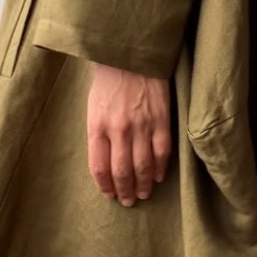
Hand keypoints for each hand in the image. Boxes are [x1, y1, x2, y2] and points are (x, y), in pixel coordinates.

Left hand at [86, 64, 171, 205]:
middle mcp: (119, 130)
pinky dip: (160, 168)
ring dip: (143, 185)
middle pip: (122, 172)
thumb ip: (99, 134)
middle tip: (128, 201)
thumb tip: (106, 162)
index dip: (105, 186)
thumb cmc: (108, 80)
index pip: (100, 168)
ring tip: (144, 194)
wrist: (131, 55)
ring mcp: (142, 126)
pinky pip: (162, 152)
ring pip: (143, 167)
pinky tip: (158, 176)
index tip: (110, 195)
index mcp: (97, 127)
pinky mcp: (161, 120)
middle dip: (125, 191)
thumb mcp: (93, 107)